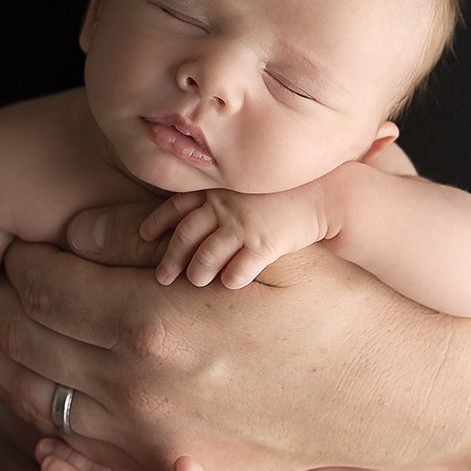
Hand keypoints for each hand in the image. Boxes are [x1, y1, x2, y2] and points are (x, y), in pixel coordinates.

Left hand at [0, 201, 470, 470]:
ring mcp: (152, 439)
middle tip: (4, 274)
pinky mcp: (169, 470)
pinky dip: (44, 408)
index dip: (19, 255)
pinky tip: (53, 374)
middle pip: (24, 338)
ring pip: (34, 397)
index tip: (23, 237)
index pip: (40, 281)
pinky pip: (74, 441)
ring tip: (13, 322)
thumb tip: (76, 229)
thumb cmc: (340, 301)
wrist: (398, 394)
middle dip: (3, 302)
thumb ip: (159, 231)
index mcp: (156, 320)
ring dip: (10, 357)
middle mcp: (141, 387)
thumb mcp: (262, 242)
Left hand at [142, 183, 331, 288]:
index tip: (144, 235)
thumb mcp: (248, 185)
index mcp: (218, 188)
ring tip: (195, 281)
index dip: (157, 221)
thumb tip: (198, 211)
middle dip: (170, 258)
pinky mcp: (265, 243)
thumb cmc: (286, 190)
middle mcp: (225, 204)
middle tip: (162, 276)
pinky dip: (230, 279)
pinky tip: (229, 285)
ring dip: (198, 272)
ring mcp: (244, 224)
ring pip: (207, 255)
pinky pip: (239, 268)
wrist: (326, 191)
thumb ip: (222, 195)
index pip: (177, 205)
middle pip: (185, 234)